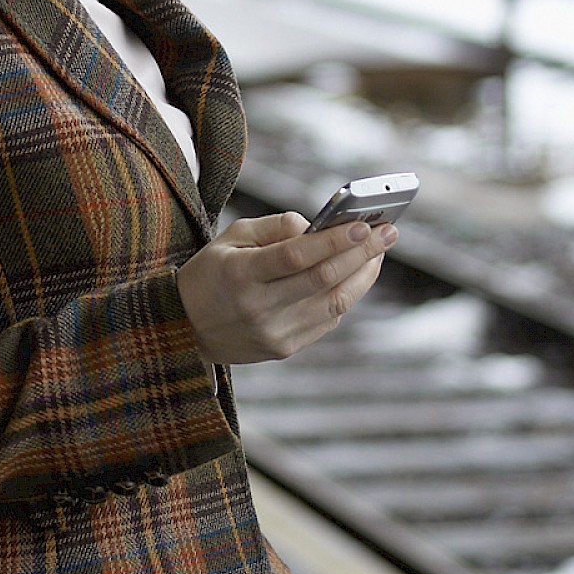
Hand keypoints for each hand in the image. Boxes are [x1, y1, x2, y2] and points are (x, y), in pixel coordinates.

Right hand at [177, 210, 394, 367]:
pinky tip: (359, 275)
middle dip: (361, 253)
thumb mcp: (231, 237)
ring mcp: (274, 333)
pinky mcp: (284, 349)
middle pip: (322, 279)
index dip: (332, 241)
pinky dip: (347, 296)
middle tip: (388, 232)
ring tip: (380, 252)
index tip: (363, 224)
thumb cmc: (212, 272)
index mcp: (240, 274)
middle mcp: (259, 308)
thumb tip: (318, 227)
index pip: (296, 256)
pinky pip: (327, 321)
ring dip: (363, 276)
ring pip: (333, 304)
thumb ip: (275, 227)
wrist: (186, 328)